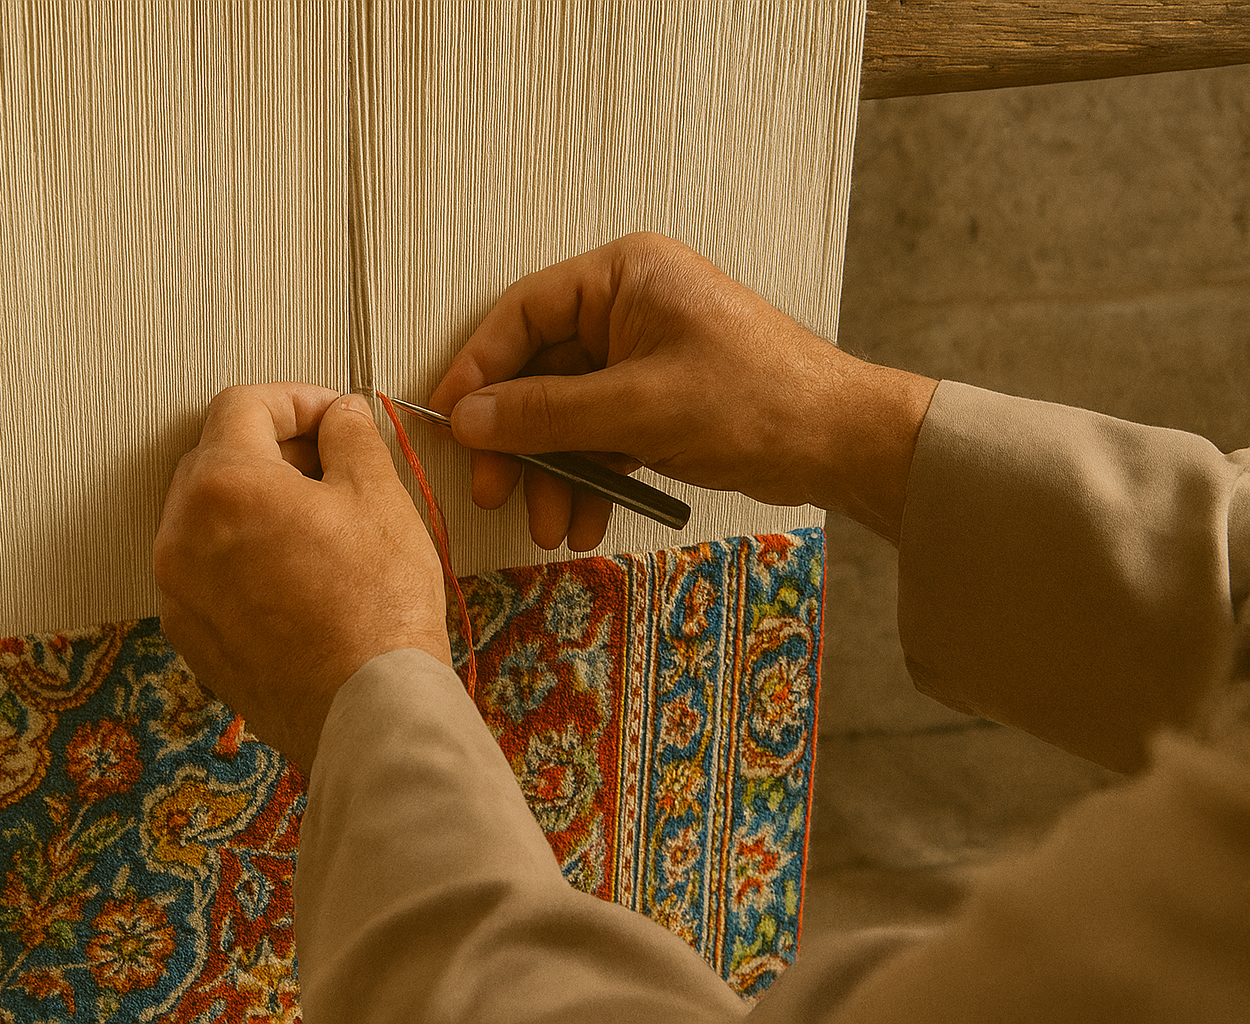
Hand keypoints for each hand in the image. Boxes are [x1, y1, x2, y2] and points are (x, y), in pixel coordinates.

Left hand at [153, 383, 449, 774]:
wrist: (367, 710)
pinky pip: (205, 570)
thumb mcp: (379, 498)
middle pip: (214, 457)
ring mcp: (179, 589)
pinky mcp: (190, 634)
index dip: (294, 399)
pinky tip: (298, 574)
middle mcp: (181, 534)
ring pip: (205, 516)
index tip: (331, 418)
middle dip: (271, 449)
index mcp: (222, 485)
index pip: (241, 405)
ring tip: (319, 525)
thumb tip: (340, 415)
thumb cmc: (377, 609)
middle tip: (330, 467)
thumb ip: (351, 437)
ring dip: (254, 503)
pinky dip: (242, 555)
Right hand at [429, 232, 936, 547]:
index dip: (479, 369)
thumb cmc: (754, 401)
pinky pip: (601, 435)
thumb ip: (546, 413)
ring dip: (555, 472)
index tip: (448, 423)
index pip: (524, 313)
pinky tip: (585, 520)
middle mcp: (628, 306)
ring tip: (554, 526)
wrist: (841, 444)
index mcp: (624, 275)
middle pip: (541, 371)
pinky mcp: (659, 400)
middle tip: (495, 493)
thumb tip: (467, 420)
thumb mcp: (638, 408)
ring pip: (568, 413)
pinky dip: (590, 477)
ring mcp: (643, 356)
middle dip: (520, 441)